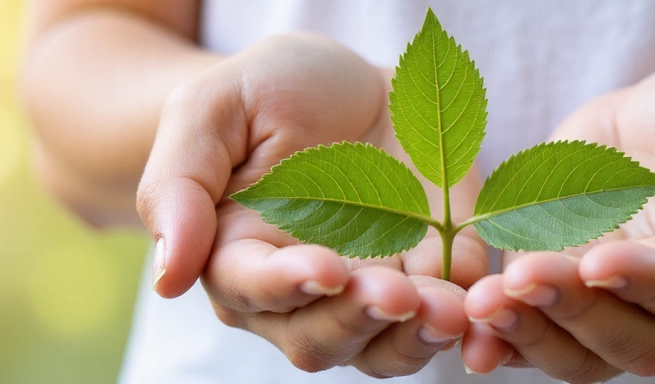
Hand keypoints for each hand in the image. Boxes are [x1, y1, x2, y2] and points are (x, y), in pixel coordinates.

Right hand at [136, 33, 491, 376]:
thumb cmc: (263, 93)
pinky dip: (471, 319)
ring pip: (386, 347)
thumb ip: (177, 187)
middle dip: (360, 320)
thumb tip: (166, 280)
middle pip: (320, 338)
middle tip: (397, 293)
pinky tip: (487, 302)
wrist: (345, 80)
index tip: (325, 268)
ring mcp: (369, 292)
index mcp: (235, 258)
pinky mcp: (432, 276)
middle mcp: (300, 294)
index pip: (253, 292)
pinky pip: (451, 316)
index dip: (288, 288)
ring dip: (418, 337)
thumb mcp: (208, 110)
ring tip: (450, 309)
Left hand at [457, 57, 654, 380]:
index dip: (643, 284)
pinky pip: (534, 335)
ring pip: (578, 353)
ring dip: (529, 333)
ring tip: (483, 302)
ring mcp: (615, 309)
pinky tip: (469, 328)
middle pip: (630, 339)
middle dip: (573, 314)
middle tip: (520, 279)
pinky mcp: (563, 295)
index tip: (597, 260)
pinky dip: (501, 338)